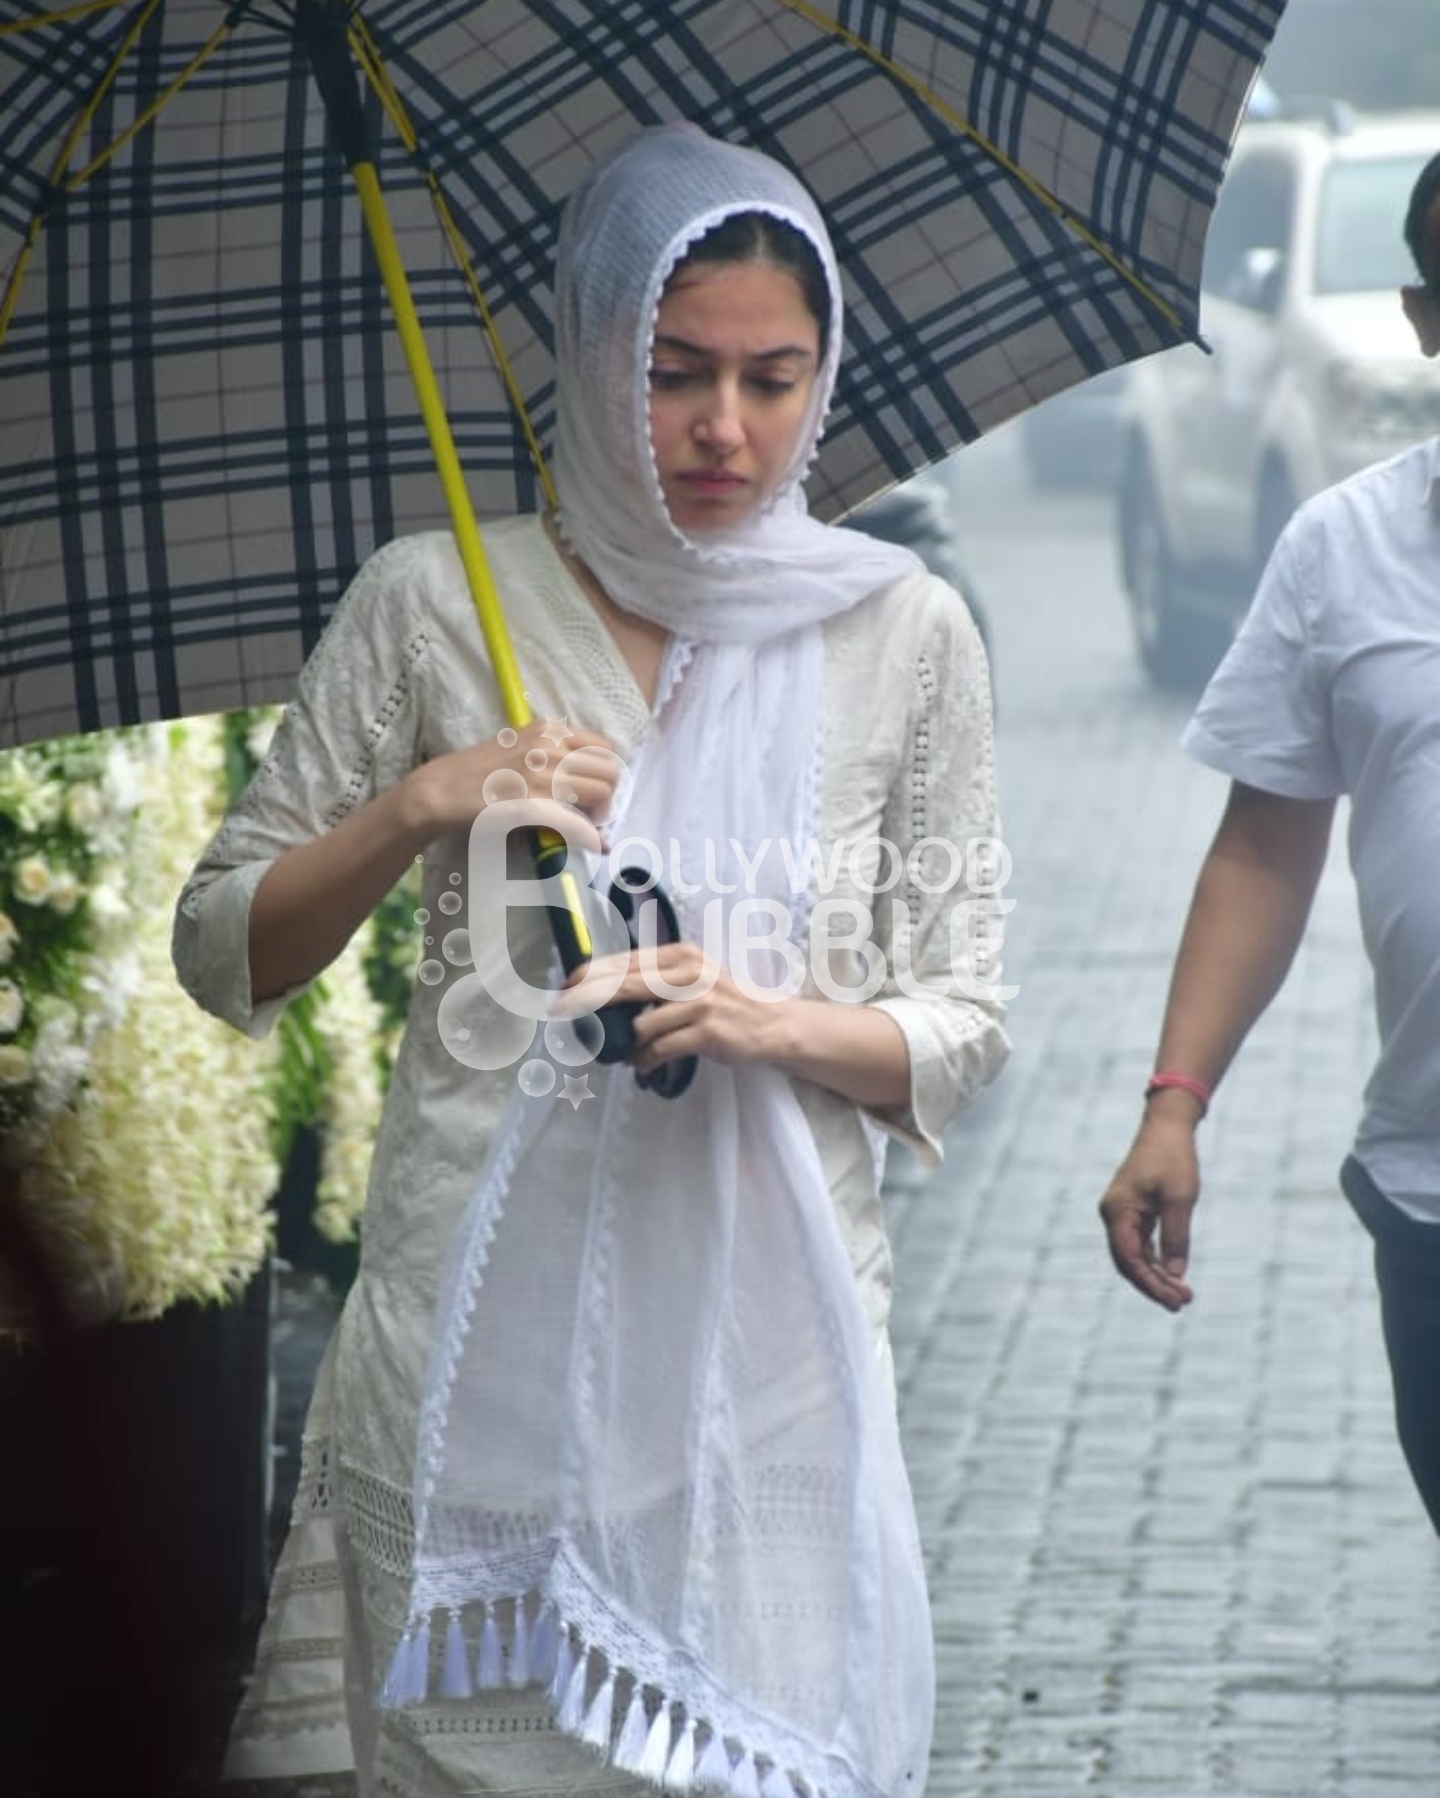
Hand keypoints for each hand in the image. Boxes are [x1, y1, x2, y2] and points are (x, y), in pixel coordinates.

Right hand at [407, 720, 621, 843]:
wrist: (441, 790)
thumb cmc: (478, 771)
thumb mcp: (519, 747)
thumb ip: (552, 755)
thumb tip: (586, 780)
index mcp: (549, 730)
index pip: (606, 747)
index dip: (607, 773)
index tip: (595, 791)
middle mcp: (550, 747)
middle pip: (610, 771)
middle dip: (609, 796)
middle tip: (592, 814)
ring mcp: (542, 776)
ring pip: (602, 794)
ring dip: (601, 816)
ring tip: (584, 826)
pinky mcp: (533, 806)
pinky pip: (579, 824)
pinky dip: (590, 838)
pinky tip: (592, 847)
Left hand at [556, 942, 784, 1075]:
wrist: (770, 1024)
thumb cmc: (726, 1002)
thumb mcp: (692, 978)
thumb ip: (656, 978)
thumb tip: (605, 988)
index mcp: (681, 955)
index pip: (624, 961)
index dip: (589, 974)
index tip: (563, 988)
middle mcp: (688, 974)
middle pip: (624, 985)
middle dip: (587, 1000)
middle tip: (561, 1011)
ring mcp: (699, 1002)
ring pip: (641, 1026)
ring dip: (627, 1046)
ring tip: (629, 1055)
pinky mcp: (707, 1031)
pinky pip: (660, 1049)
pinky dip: (645, 1061)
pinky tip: (643, 1067)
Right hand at [1098, 1105, 1199, 1311]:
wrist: (1167, 1127)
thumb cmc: (1173, 1158)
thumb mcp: (1179, 1198)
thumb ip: (1176, 1237)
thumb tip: (1176, 1274)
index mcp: (1117, 1211)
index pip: (1129, 1259)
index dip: (1150, 1283)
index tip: (1174, 1301)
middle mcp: (1113, 1215)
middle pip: (1128, 1263)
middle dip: (1153, 1285)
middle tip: (1182, 1303)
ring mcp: (1121, 1214)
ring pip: (1134, 1256)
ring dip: (1157, 1276)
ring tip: (1183, 1295)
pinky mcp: (1134, 1212)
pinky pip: (1140, 1245)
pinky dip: (1156, 1261)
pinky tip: (1174, 1275)